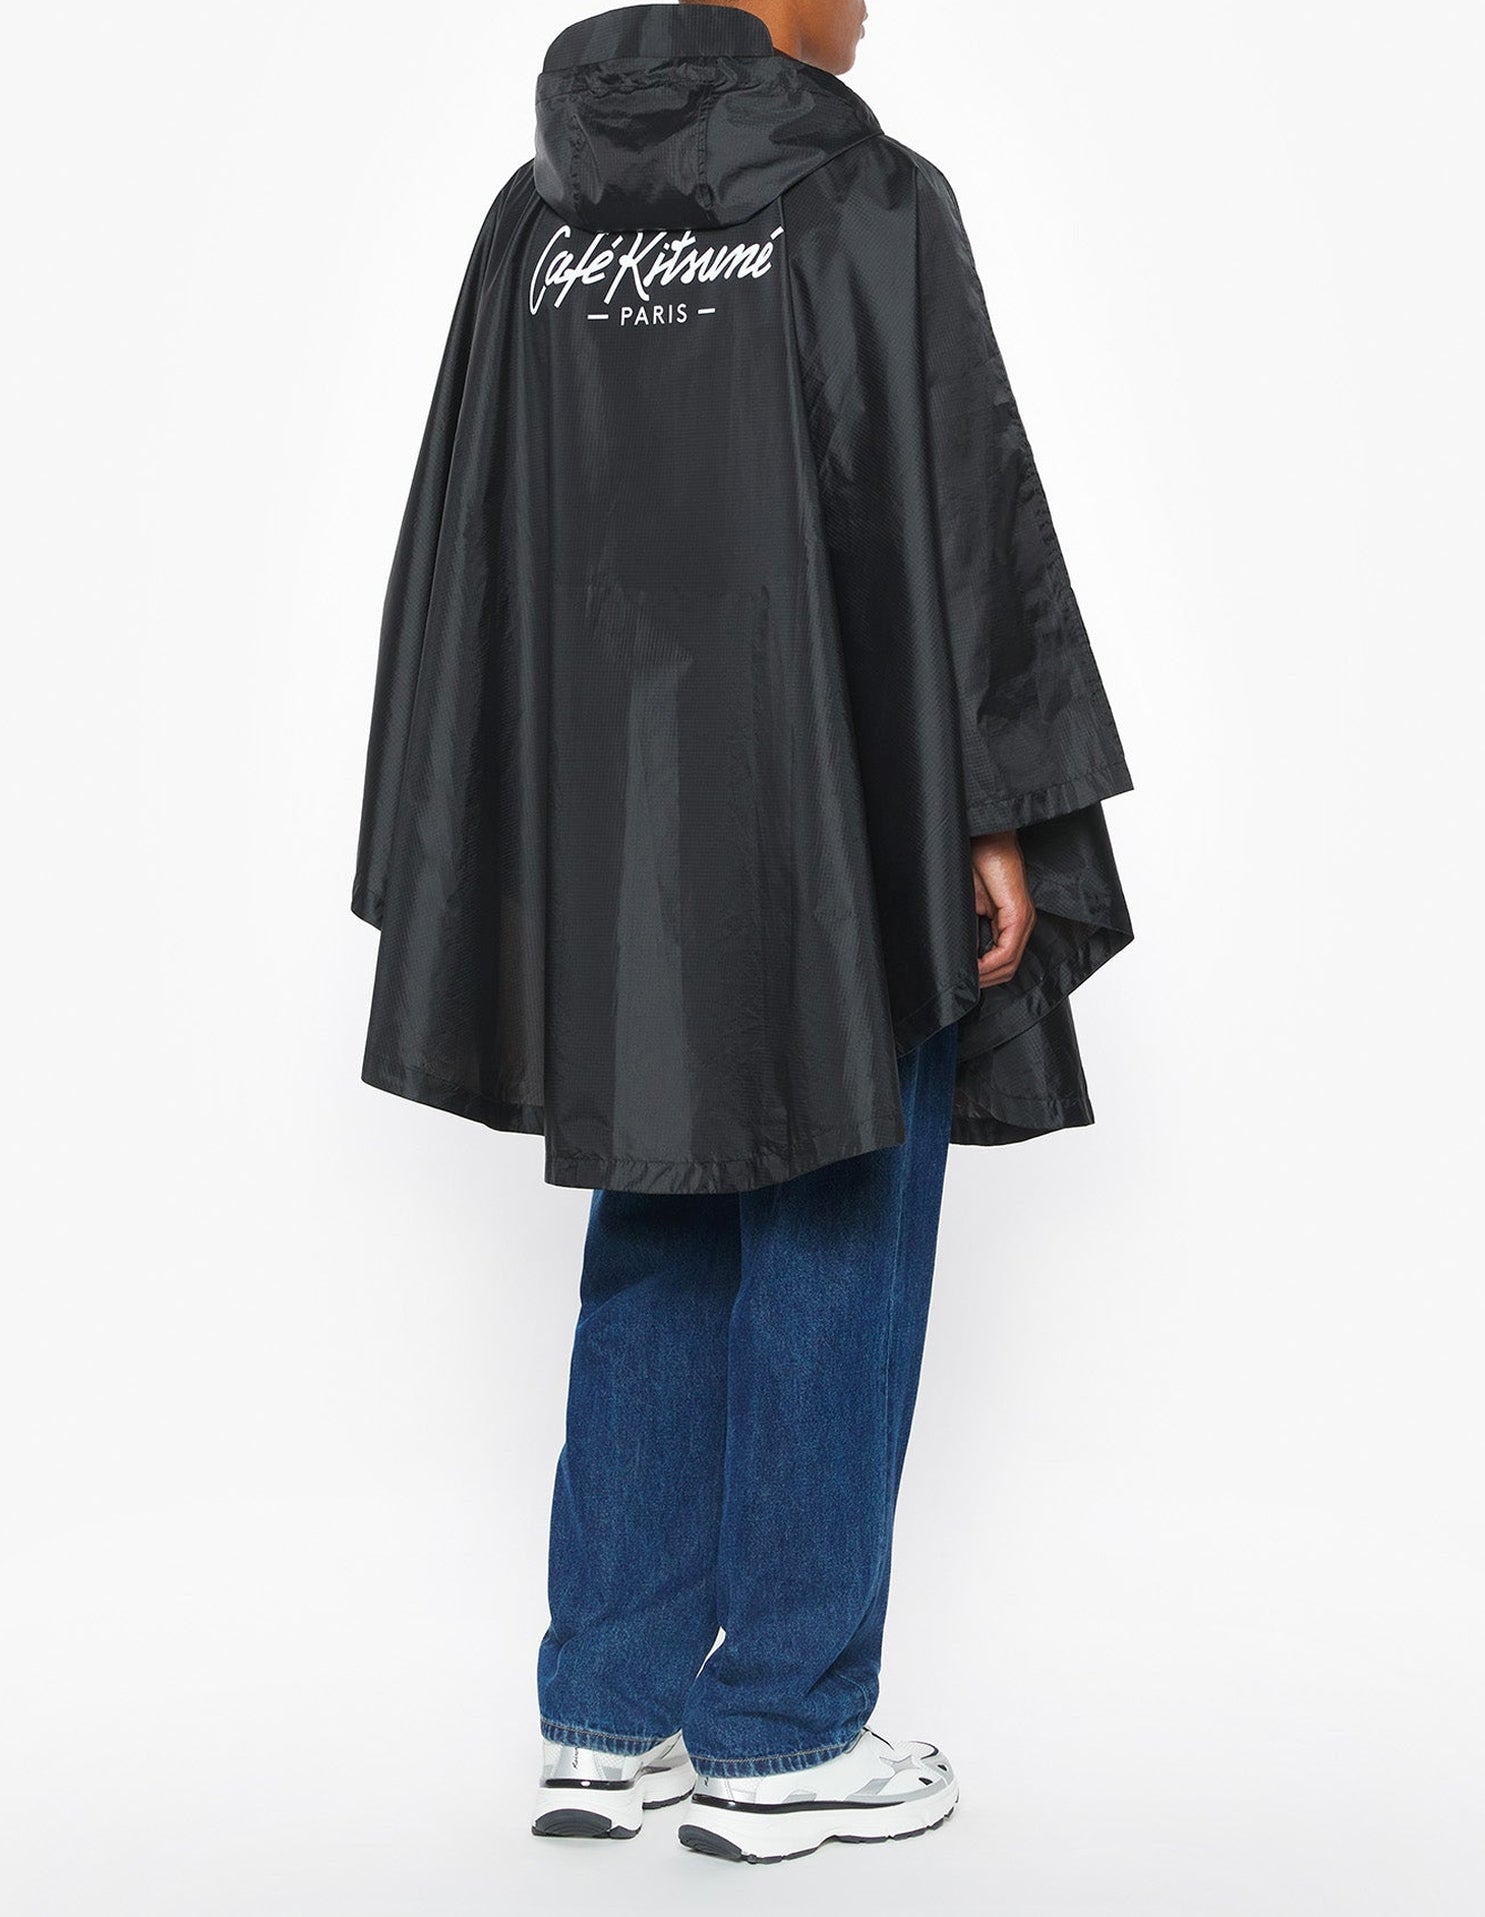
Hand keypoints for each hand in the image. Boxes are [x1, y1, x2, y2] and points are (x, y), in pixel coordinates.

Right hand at [971, 830, 1035, 988]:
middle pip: (1007, 969)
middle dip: (983, 980)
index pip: (1002, 962)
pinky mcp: (1018, 913)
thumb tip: (957, 955)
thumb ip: (967, 929)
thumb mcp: (966, 905)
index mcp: (1010, 921)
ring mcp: (1023, 920)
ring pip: (1008, 964)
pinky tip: (972, 964)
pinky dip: (988, 963)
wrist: (984, 836)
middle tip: (960, 983)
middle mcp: (1021, 923)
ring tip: (964, 976)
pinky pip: (1007, 951)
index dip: (982, 975)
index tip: (961, 979)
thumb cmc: (974, 862)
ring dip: (984, 975)